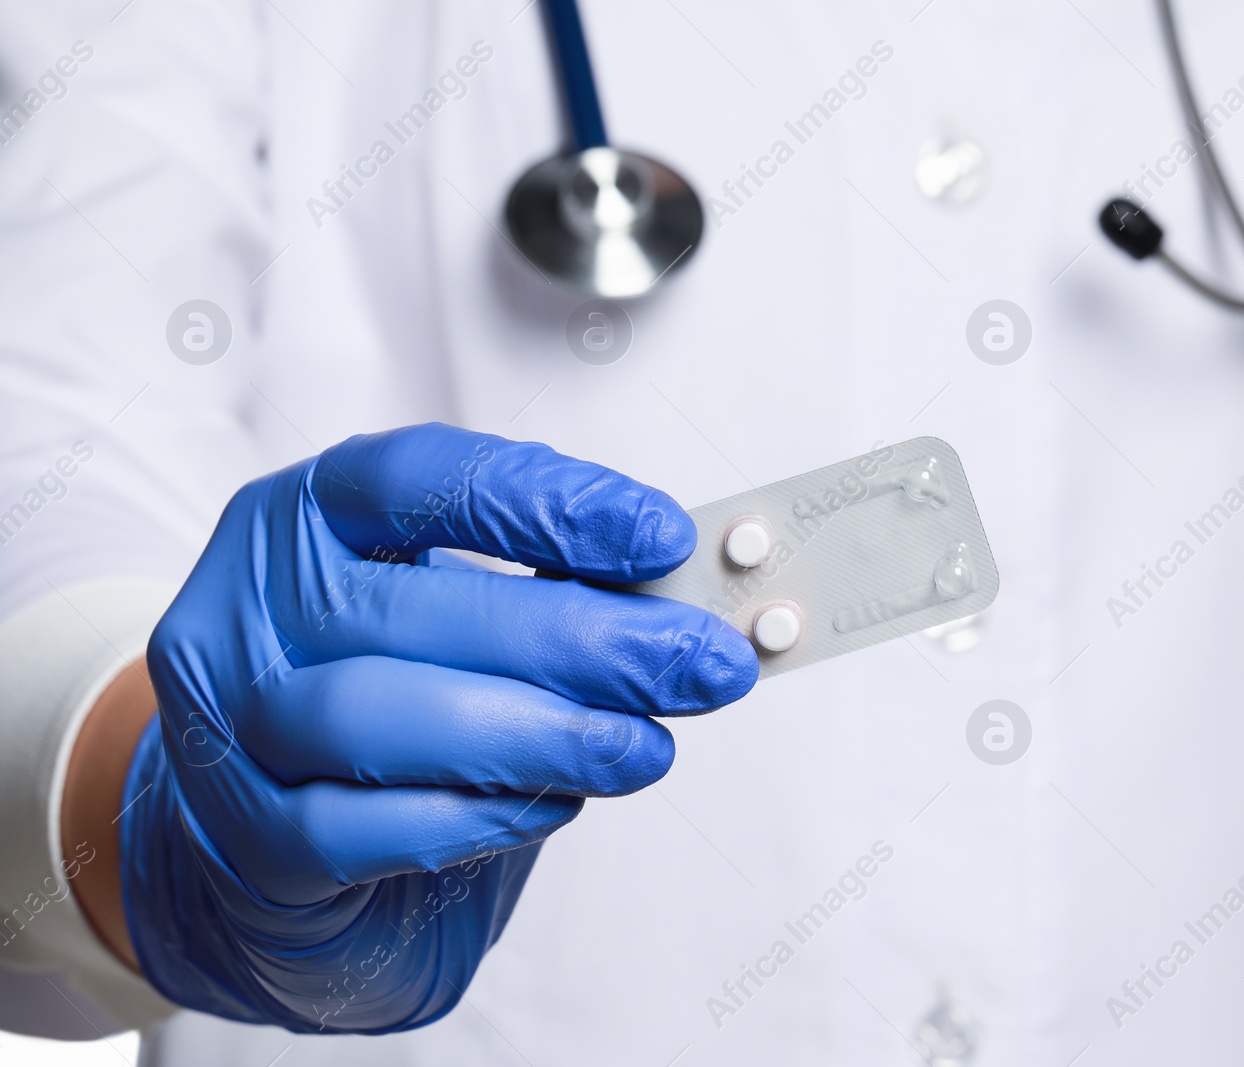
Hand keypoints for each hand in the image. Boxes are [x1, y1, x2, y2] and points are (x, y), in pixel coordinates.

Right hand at [121, 423, 755, 1032]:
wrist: (283, 833)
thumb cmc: (399, 696)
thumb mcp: (464, 615)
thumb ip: (555, 594)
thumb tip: (686, 603)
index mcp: (305, 515)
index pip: (418, 477)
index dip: (545, 500)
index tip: (664, 537)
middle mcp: (249, 604)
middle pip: (413, 605)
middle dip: (584, 636)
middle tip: (702, 662)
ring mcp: (232, 724)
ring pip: (377, 715)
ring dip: (539, 733)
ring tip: (645, 749)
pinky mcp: (249, 838)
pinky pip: (365, 828)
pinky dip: (480, 815)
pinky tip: (560, 804)